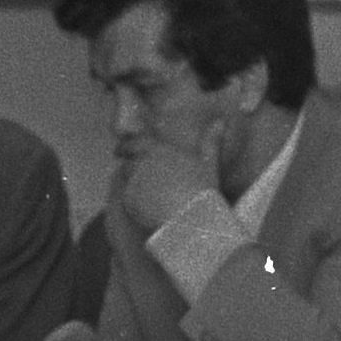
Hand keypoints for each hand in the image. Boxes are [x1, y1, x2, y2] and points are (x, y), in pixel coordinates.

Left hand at [117, 121, 225, 236]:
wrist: (193, 218)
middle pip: (127, 163)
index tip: (120, 151)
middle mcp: (142, 162)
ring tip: (146, 197)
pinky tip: (149, 211)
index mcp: (158, 150)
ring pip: (126, 182)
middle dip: (128, 169)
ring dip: (132, 186)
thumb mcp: (209, 164)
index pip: (134, 144)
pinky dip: (135, 205)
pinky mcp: (129, 199)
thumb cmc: (203, 191)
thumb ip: (210, 142)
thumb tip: (220, 122)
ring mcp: (134, 181)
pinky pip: (129, 201)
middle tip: (133, 178)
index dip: (126, 148)